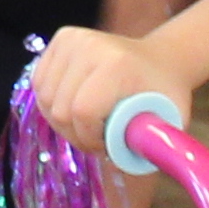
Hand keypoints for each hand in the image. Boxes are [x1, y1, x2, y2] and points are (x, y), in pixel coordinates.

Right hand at [27, 25, 174, 149]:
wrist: (158, 59)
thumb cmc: (164, 95)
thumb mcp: (169, 122)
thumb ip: (153, 147)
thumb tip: (133, 168)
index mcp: (116, 64)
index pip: (83, 111)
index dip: (89, 138)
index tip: (106, 145)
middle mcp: (89, 46)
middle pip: (60, 109)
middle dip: (76, 134)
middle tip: (96, 139)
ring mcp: (71, 39)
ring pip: (45, 99)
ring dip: (62, 121)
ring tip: (86, 124)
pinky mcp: (60, 39)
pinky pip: (39, 84)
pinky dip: (52, 103)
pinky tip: (73, 106)